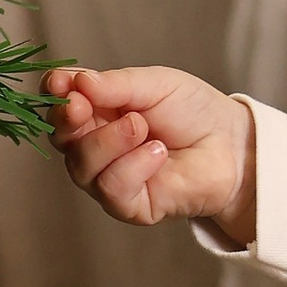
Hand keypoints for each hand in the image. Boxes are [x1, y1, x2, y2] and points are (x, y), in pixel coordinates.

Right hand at [47, 62, 255, 241]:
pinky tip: (158, 153)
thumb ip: (116, 84)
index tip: (59, 84)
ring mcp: (108, 177)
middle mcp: (96, 145)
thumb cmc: (194, 112)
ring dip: (109, 142)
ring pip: (82, 165)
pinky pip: (111, 188)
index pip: (60, 104)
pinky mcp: (128, 205)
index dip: (54, 94)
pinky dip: (133, 167)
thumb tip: (76, 81)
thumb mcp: (155, 84)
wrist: (233, 146)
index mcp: (97, 111)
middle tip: (83, 104)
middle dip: (68, 119)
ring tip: (142, 126)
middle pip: (60, 137)